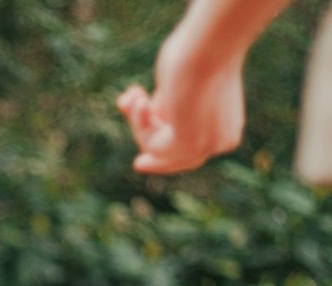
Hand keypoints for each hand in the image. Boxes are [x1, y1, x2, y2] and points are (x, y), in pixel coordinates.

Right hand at [117, 28, 244, 173]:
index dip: (169, 149)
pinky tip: (138, 97)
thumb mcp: (179, 84)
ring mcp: (207, 147)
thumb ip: (171, 104)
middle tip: (138, 165)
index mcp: (228, 125)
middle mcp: (221, 142)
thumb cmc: (197, 48)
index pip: (194, 148)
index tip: (148, 156)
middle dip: (156, 159)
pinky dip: (139, 120)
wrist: (210, 44)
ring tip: (133, 93)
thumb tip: (154, 116)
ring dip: (138, 120)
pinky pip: (151, 143)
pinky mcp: (189, 146)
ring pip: (159, 148)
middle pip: (179, 157)